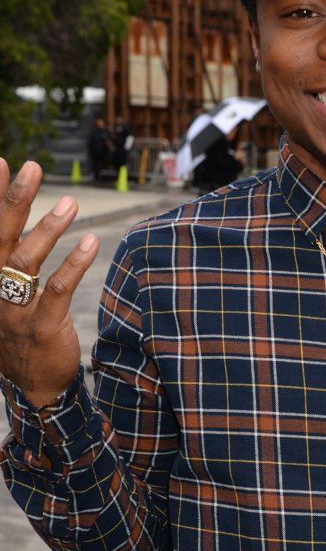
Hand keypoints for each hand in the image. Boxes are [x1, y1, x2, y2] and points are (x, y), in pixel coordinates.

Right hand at [0, 159, 99, 406]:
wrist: (34, 387)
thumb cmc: (23, 331)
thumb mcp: (10, 293)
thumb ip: (13, 256)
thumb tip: (18, 216)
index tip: (1, 163)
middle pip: (0, 238)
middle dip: (14, 200)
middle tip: (33, 168)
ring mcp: (13, 310)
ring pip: (27, 261)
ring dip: (48, 228)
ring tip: (71, 202)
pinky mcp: (41, 326)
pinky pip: (57, 290)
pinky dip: (74, 263)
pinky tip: (91, 242)